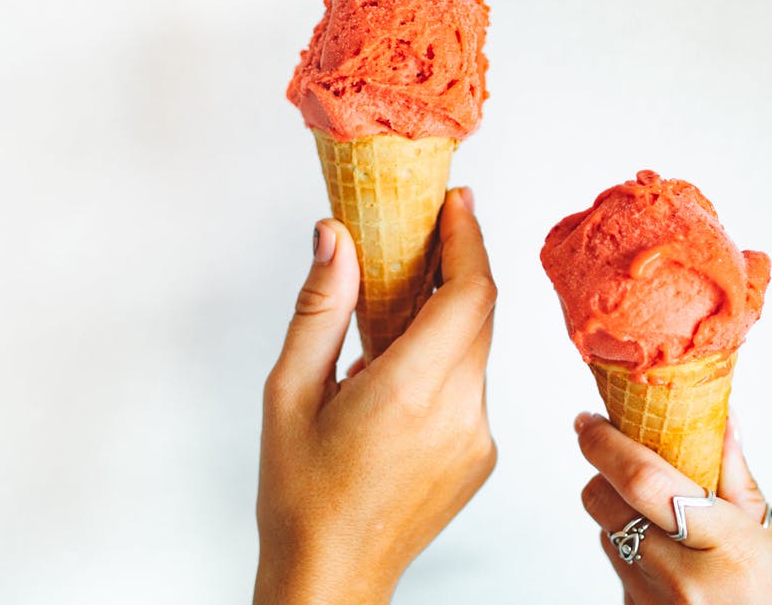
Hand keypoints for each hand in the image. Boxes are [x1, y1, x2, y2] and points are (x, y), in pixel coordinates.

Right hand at [254, 188, 496, 604]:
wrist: (331, 576)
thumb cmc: (301, 498)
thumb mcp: (289, 393)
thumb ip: (320, 308)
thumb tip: (335, 238)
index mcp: (410, 393)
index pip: (470, 294)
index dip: (468, 239)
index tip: (455, 203)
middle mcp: (459, 415)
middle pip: (479, 315)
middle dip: (458, 267)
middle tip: (421, 237)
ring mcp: (478, 438)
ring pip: (476, 350)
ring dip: (446, 319)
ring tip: (388, 321)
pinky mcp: (482, 455)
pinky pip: (473, 387)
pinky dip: (445, 363)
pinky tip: (398, 377)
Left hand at [575, 413, 771, 603]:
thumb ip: (737, 480)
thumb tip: (721, 419)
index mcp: (728, 549)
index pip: (644, 482)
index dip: (606, 445)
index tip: (590, 421)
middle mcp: (684, 582)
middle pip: (605, 505)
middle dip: (604, 474)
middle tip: (620, 458)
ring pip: (607, 537)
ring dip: (621, 517)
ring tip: (665, 524)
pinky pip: (619, 572)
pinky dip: (634, 556)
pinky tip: (672, 564)